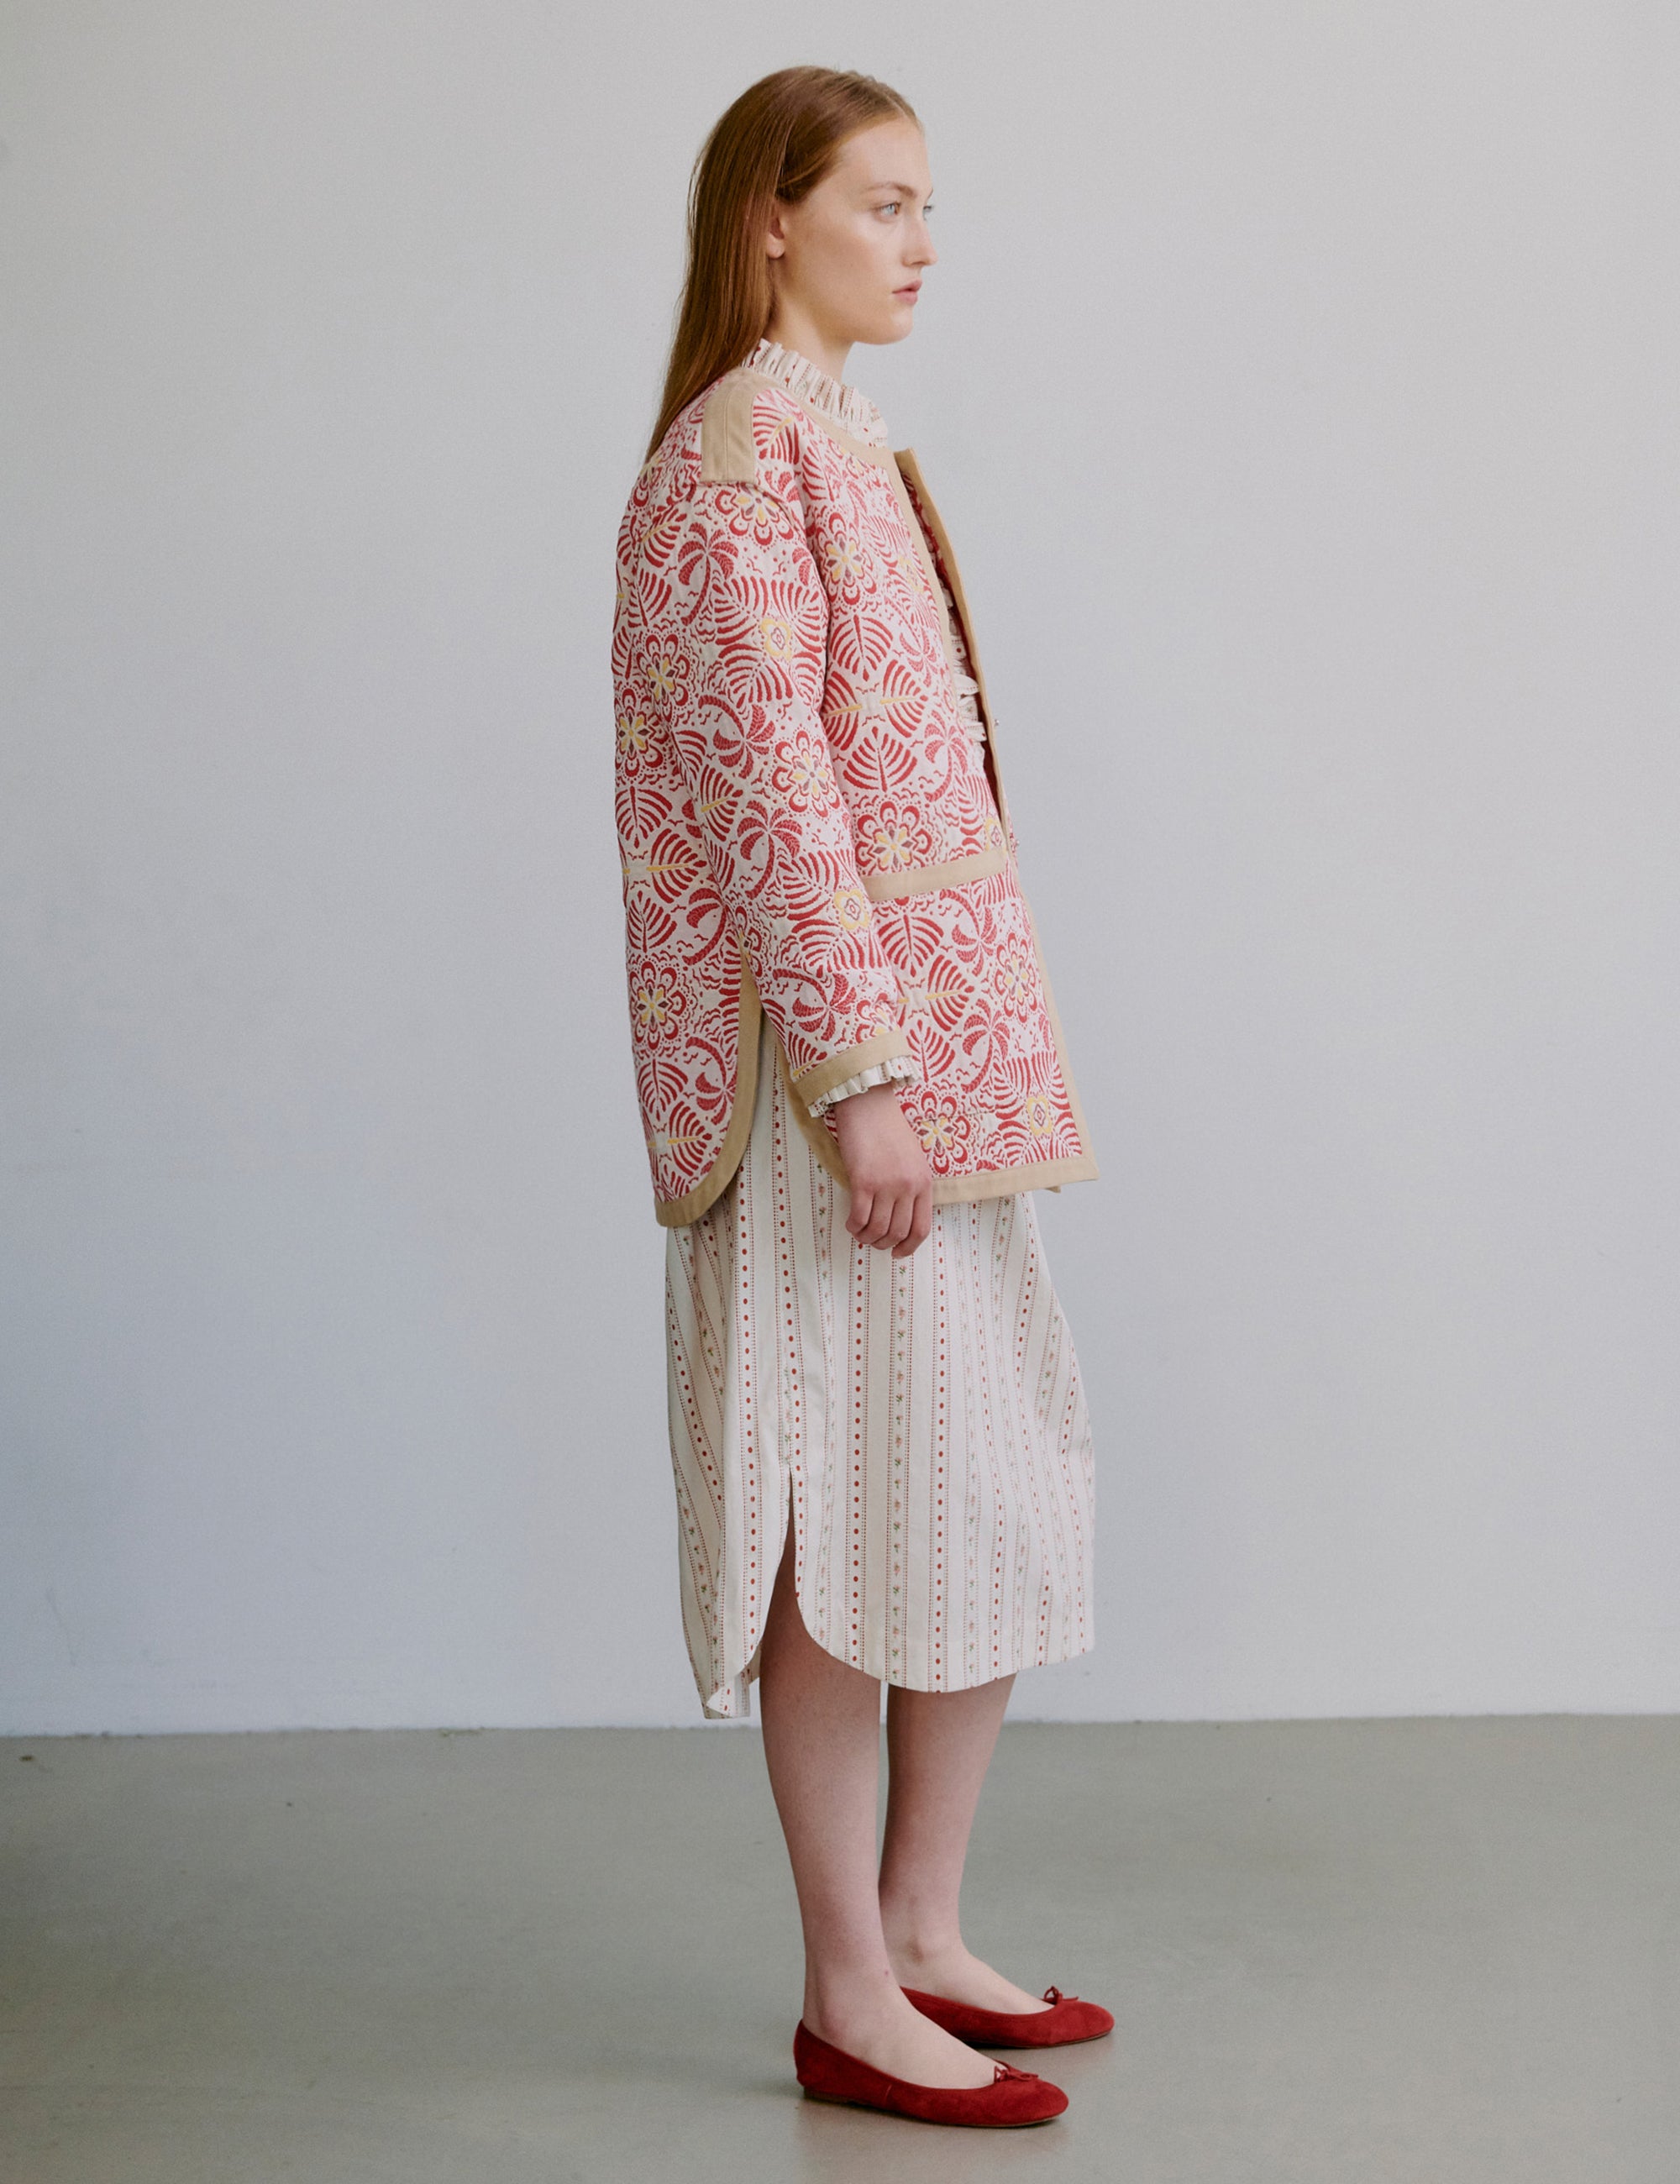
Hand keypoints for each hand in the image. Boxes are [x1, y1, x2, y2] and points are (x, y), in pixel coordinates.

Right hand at [828, 1083, 933, 1257]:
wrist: (868, 1105)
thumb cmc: (887, 1129)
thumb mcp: (912, 1159)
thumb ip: (911, 1186)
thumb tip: (899, 1216)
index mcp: (923, 1182)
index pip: (921, 1228)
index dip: (908, 1247)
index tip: (897, 1253)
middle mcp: (908, 1186)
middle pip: (898, 1232)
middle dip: (884, 1245)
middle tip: (873, 1243)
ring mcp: (886, 1184)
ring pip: (878, 1229)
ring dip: (867, 1238)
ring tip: (859, 1234)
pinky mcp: (863, 1181)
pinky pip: (859, 1217)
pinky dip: (853, 1226)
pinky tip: (850, 1223)